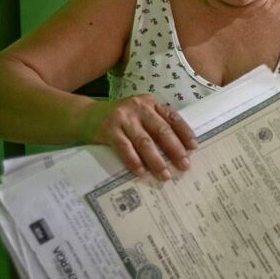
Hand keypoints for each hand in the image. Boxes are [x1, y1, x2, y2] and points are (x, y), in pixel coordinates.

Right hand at [81, 94, 196, 179]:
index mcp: (151, 103)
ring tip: (165, 175)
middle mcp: (139, 107)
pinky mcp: (109, 129)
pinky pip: (124, 148)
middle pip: (161, 130)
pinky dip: (134, 161)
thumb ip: (155, 125)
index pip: (173, 117)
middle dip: (175, 150)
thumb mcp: (139, 115)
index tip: (194, 148)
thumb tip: (179, 150)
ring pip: (144, 142)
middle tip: (184, 165)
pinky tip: (141, 172)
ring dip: (156, 160)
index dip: (184, 132)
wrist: (85, 116)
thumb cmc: (120, 120)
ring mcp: (123, 117)